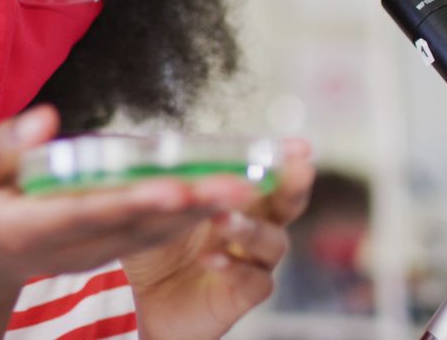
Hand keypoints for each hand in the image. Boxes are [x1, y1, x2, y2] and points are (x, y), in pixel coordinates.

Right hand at [0, 105, 255, 338]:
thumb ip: (1, 147)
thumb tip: (48, 118)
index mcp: (31, 228)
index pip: (89, 212)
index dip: (133, 202)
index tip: (173, 189)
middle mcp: (71, 246)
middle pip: (137, 226)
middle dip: (190, 206)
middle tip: (240, 186)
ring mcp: (91, 253)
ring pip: (154, 234)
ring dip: (202, 212)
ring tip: (248, 185)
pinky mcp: (106, 248)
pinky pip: (153, 234)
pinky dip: (190, 215)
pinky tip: (223, 193)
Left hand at [120, 140, 314, 339]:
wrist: (148, 300)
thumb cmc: (155, 247)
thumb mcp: (150, 209)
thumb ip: (158, 183)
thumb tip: (147, 149)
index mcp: (234, 197)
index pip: (262, 172)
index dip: (281, 158)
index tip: (299, 147)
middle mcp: (253, 226)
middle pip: (286, 203)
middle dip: (294, 184)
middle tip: (299, 170)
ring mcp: (253, 260)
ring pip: (272, 241)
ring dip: (248, 227)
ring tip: (221, 218)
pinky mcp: (245, 293)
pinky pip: (254, 280)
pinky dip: (234, 267)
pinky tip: (210, 259)